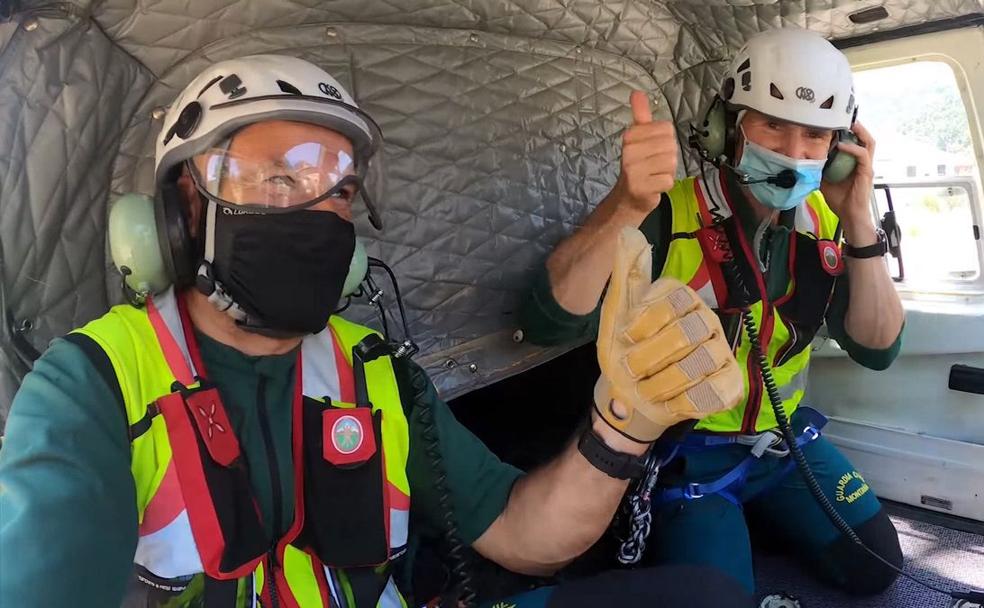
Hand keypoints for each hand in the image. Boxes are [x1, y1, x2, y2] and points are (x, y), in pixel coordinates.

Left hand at [594, 227, 742, 442]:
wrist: (629, 396)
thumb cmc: (625, 349)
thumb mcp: (616, 312)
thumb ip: (625, 274)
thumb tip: (628, 233)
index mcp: (683, 299)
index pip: (676, 298)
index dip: (646, 321)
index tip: (627, 336)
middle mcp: (707, 321)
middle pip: (687, 333)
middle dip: (649, 357)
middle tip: (631, 370)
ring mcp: (721, 352)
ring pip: (698, 364)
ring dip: (661, 383)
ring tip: (646, 389)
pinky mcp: (730, 384)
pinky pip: (713, 393)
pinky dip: (684, 402)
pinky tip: (669, 402)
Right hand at [610, 90, 678, 212]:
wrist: (628, 197)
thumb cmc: (637, 165)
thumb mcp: (638, 137)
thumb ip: (640, 115)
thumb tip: (637, 92)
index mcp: (631, 135)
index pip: (666, 129)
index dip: (665, 140)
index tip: (653, 149)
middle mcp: (630, 151)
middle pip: (670, 146)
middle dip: (668, 157)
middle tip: (654, 164)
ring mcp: (634, 170)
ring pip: (671, 162)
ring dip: (667, 171)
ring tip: (654, 174)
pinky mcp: (641, 187)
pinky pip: (668, 180)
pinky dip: (665, 184)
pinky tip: (654, 185)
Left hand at [821, 122, 876, 236]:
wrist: (849, 215)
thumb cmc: (840, 200)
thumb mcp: (824, 181)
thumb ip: (820, 169)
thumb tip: (806, 160)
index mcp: (854, 162)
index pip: (855, 142)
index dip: (847, 131)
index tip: (835, 122)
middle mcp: (862, 162)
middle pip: (865, 138)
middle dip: (857, 126)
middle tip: (845, 117)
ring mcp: (866, 166)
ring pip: (868, 142)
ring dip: (859, 131)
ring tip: (849, 123)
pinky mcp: (867, 172)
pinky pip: (862, 155)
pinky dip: (852, 148)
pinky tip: (841, 145)